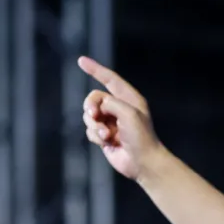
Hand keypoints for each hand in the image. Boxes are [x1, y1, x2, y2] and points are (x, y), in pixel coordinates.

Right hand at [78, 56, 165, 180]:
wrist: (142, 162)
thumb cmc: (141, 137)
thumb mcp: (128, 113)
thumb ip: (110, 102)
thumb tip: (98, 107)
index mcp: (130, 99)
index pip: (110, 79)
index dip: (95, 69)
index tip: (81, 61)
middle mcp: (119, 108)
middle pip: (94, 98)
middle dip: (91, 106)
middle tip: (94, 114)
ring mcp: (111, 123)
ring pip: (89, 116)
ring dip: (95, 125)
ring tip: (107, 136)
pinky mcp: (105, 136)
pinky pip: (90, 130)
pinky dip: (96, 136)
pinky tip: (107, 143)